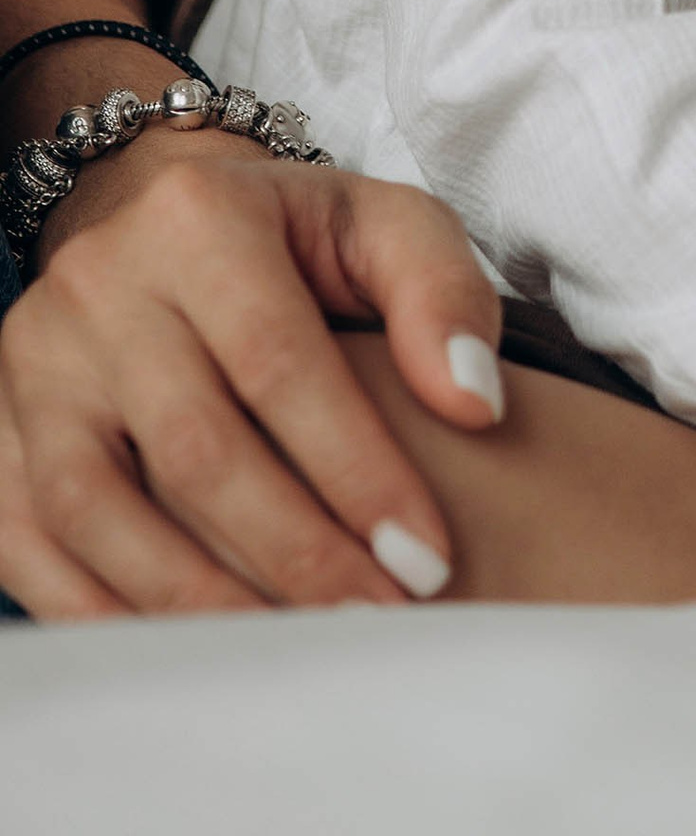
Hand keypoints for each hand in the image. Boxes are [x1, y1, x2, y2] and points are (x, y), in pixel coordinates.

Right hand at [0, 132, 503, 618]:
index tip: (426, 557)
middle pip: (195, 450)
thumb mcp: (385, 224)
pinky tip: (193, 652)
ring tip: (296, 652)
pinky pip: (31, 547)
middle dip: (296, 554)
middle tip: (376, 619)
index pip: (281, 365)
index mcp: (198, 218)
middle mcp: (97, 287)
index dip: (357, 471)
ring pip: (100, 511)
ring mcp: (31, 367)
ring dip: (203, 603)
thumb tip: (475, 404)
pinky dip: (105, 615)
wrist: (159, 222)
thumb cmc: (294, 239)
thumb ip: (442, 298)